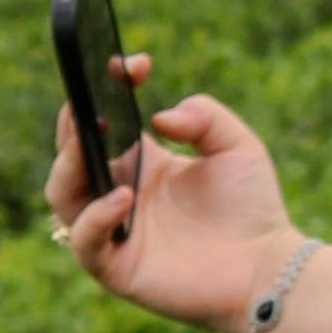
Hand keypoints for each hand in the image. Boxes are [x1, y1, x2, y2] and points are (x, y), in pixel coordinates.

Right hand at [45, 71, 293, 332]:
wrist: (268, 267)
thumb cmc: (253, 210)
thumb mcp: (237, 147)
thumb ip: (206, 117)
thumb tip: (159, 117)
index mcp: (141, 164)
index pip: (101, 123)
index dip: (105, 90)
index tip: (132, 64)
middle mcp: (119, 194)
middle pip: (70, 155)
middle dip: (73, 125)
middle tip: (91, 103)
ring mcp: (114, 231)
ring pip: (62, 195)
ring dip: (70, 167)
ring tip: (92, 145)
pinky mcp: (117, 268)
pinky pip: (84, 241)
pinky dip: (96, 217)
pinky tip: (125, 197)